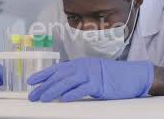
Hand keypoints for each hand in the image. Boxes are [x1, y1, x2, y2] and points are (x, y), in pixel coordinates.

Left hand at [27, 59, 153, 101]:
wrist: (132, 75)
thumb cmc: (111, 76)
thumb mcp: (91, 73)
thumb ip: (77, 77)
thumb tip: (61, 86)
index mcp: (79, 64)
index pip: (57, 69)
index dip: (43, 75)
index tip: (31, 81)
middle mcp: (83, 67)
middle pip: (59, 76)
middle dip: (44, 86)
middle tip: (33, 95)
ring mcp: (91, 74)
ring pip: (68, 82)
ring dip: (54, 90)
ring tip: (43, 98)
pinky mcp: (100, 84)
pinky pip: (83, 89)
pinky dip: (73, 94)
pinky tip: (63, 99)